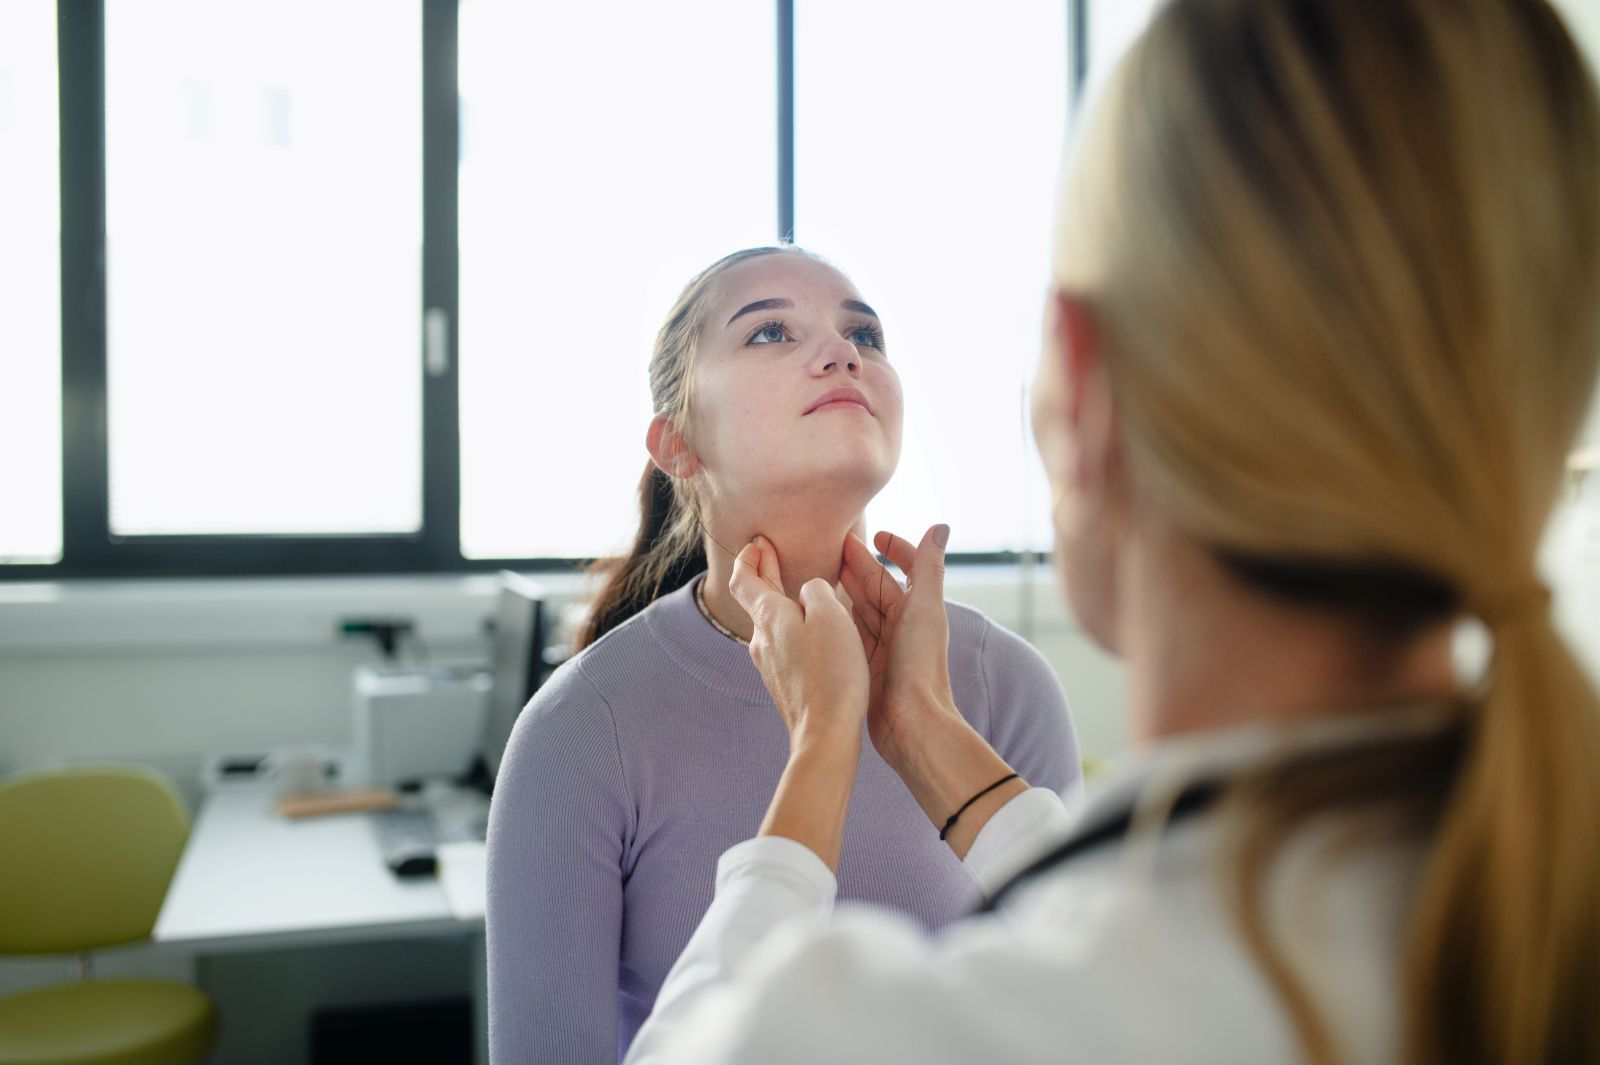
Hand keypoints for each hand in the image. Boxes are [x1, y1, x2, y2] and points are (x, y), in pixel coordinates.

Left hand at [729, 535, 869, 748]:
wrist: (825, 733)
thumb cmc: (832, 671)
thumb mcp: (830, 614)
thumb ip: (816, 591)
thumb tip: (807, 591)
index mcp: (769, 617)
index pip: (745, 579)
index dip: (750, 557)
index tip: (757, 542)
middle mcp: (762, 640)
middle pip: (756, 599)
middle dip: (763, 571)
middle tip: (767, 550)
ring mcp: (770, 665)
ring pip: (770, 624)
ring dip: (777, 600)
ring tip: (792, 587)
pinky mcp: (783, 685)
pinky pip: (782, 645)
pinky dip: (789, 627)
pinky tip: (806, 631)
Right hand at [839, 524, 959, 768]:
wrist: (910, 722)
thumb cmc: (919, 664)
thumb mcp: (924, 608)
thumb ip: (929, 567)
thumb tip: (941, 526)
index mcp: (919, 608)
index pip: (907, 568)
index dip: (895, 549)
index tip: (876, 535)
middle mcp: (902, 625)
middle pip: (877, 585)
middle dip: (859, 564)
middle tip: (833, 543)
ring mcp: (883, 645)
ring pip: (861, 607)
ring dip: (846, 587)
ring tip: (821, 569)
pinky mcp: (865, 665)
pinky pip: (850, 633)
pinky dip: (838, 618)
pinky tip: (821, 609)